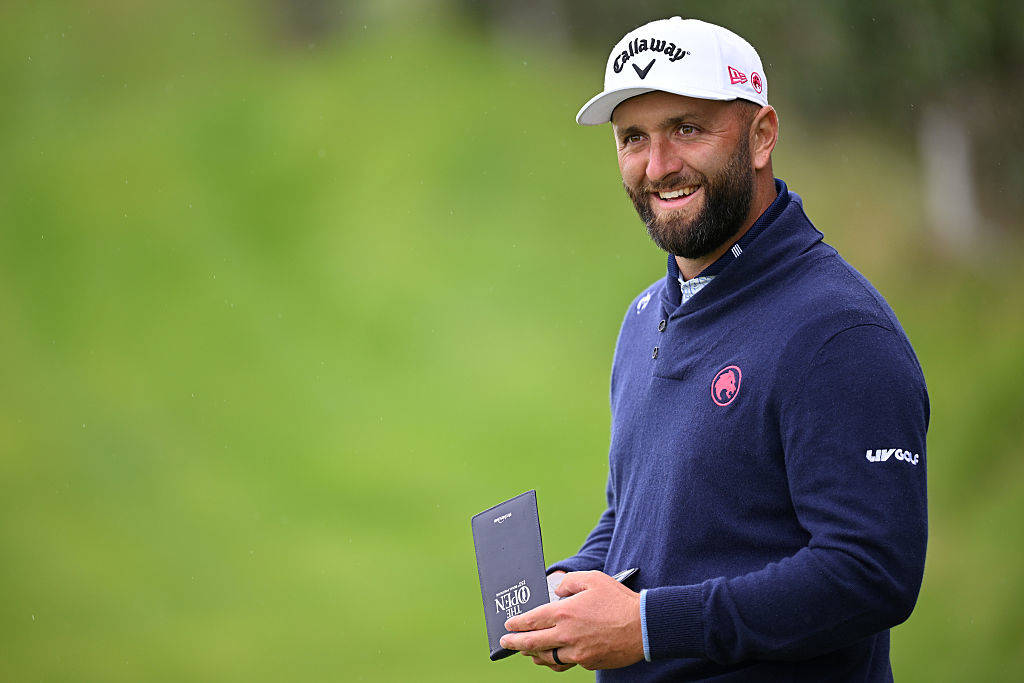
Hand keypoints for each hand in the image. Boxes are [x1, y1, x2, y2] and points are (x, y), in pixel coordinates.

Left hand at [499, 570, 643, 670]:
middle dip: (515, 643)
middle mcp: (567, 635)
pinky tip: (549, 659)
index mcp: (565, 613)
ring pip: (547, 657)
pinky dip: (553, 662)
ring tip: (526, 652)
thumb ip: (570, 582)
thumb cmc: (618, 600)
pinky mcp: (587, 662)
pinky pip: (564, 663)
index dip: (516, 624)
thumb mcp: (593, 579)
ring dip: (533, 654)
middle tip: (505, 643)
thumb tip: (557, 590)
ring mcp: (577, 652)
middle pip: (532, 643)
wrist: (643, 626)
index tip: (508, 625)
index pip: (532, 621)